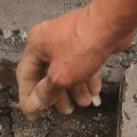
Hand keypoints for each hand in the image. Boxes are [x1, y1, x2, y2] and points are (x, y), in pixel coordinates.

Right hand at [16, 5, 133, 115]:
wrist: (112, 23)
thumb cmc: (84, 43)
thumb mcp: (61, 76)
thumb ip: (46, 92)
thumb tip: (33, 103)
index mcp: (36, 45)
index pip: (25, 75)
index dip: (28, 96)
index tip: (32, 113)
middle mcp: (48, 41)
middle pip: (47, 75)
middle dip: (57, 95)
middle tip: (65, 110)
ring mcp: (67, 41)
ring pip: (66, 71)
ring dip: (75, 90)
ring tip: (84, 103)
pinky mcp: (84, 42)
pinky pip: (80, 65)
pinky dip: (86, 79)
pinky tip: (94, 92)